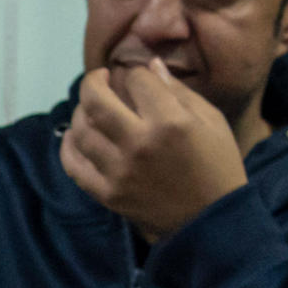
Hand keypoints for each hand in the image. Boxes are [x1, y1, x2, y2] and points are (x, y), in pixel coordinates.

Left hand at [59, 57, 248, 239]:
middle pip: (96, 101)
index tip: (139, 78)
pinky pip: (74, 165)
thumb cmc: (218, 166)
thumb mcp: (211, 121)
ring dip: (81, 111)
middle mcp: (138, 144)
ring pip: (81, 130)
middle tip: (100, 78)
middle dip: (94, 81)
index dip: (136, 73)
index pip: (136, 80)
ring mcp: (119, 171)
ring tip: (91, 107)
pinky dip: (69, 146)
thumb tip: (149, 65)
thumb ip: (179, 91)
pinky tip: (76, 135)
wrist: (212, 222)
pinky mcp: (108, 194)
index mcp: (169, 122)